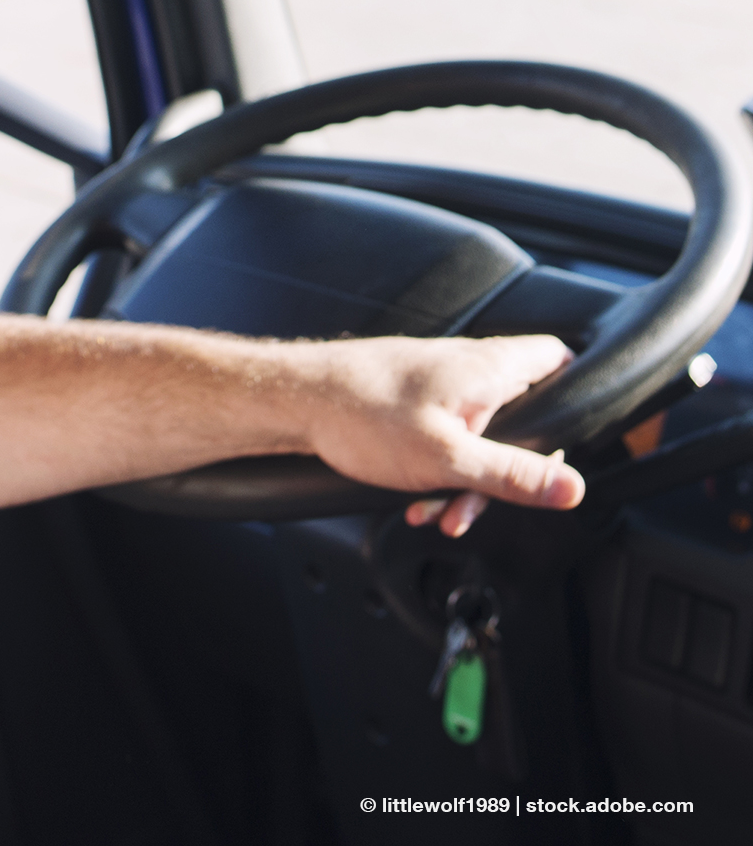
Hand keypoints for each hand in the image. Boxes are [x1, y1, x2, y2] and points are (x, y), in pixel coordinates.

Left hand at [286, 333, 584, 538]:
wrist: (295, 399)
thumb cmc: (363, 414)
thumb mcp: (450, 459)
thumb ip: (515, 475)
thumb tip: (573, 488)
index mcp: (489, 369)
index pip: (560, 360)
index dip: (578, 395)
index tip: (572, 441)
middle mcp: (468, 368)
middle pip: (522, 416)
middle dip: (510, 469)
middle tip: (492, 501)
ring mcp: (439, 384)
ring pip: (480, 437)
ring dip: (467, 482)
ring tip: (439, 512)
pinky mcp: (413, 401)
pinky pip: (446, 440)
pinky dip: (439, 472)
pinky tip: (417, 502)